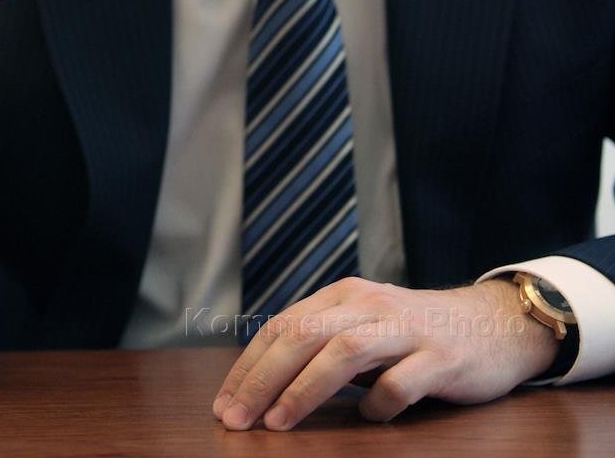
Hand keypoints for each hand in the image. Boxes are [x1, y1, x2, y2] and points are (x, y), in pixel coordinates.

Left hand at [213, 276, 559, 429]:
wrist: (495, 323)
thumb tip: (264, 382)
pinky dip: (378, 402)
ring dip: (304, 388)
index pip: (284, 326)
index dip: (250, 366)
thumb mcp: (365, 325)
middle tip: (236, 419)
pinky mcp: (440, 357)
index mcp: (344, 296)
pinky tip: (369, 418)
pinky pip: (400, 381)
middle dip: (263, 379)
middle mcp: (370, 304)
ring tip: (278, 423)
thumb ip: (323, 342)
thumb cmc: (417, 332)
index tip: (225, 403)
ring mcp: (405, 329)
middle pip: (304, 335)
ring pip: (344, 352)